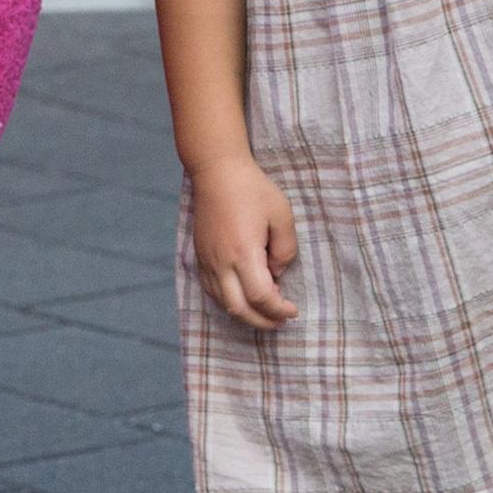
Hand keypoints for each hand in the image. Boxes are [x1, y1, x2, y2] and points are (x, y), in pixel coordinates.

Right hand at [186, 156, 303, 329]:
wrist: (217, 171)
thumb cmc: (252, 189)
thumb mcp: (282, 215)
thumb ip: (285, 250)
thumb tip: (276, 274)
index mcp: (243, 252)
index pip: (261, 297)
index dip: (278, 310)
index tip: (292, 309)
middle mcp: (221, 262)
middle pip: (239, 309)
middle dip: (262, 321)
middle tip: (280, 319)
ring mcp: (207, 260)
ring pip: (222, 303)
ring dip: (245, 313)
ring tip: (265, 309)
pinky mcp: (200, 256)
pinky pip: (211, 290)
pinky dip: (229, 301)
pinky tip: (243, 295)